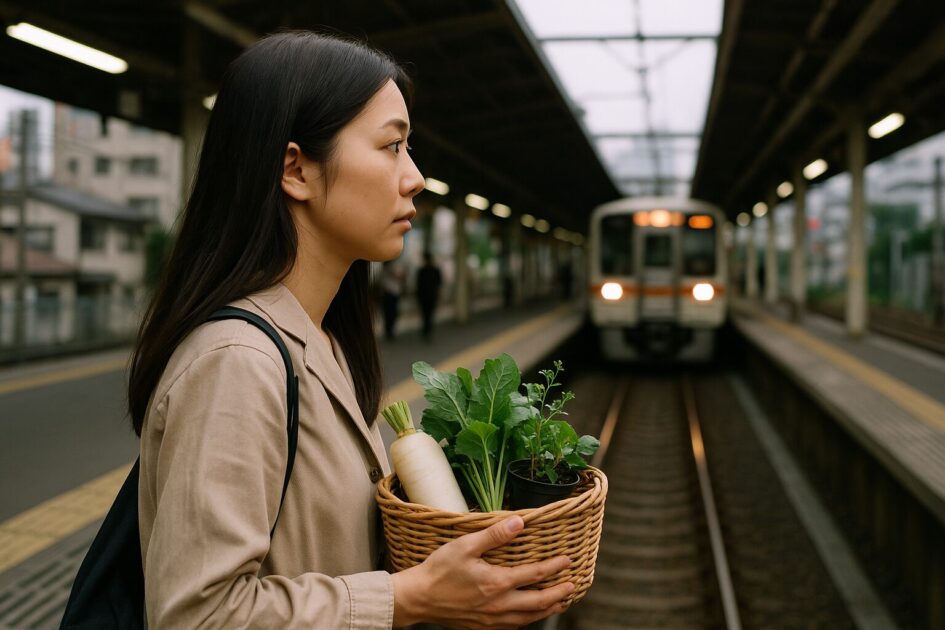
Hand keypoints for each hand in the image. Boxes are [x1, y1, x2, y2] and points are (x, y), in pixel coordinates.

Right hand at [392, 515, 573, 628]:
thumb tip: (519, 523)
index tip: (567, 560)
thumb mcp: (465, 545)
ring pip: (528, 618)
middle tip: (572, 586)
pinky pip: (514, 627)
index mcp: (497, 583)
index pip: (535, 574)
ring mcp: (492, 620)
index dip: (554, 567)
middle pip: (539, 602)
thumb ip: (494, 535)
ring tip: (560, 602)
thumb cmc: (439, 570)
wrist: (418, 598)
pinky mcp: (483, 628)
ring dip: (547, 610)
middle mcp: (499, 605)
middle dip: (559, 593)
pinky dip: (528, 620)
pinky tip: (530, 615)